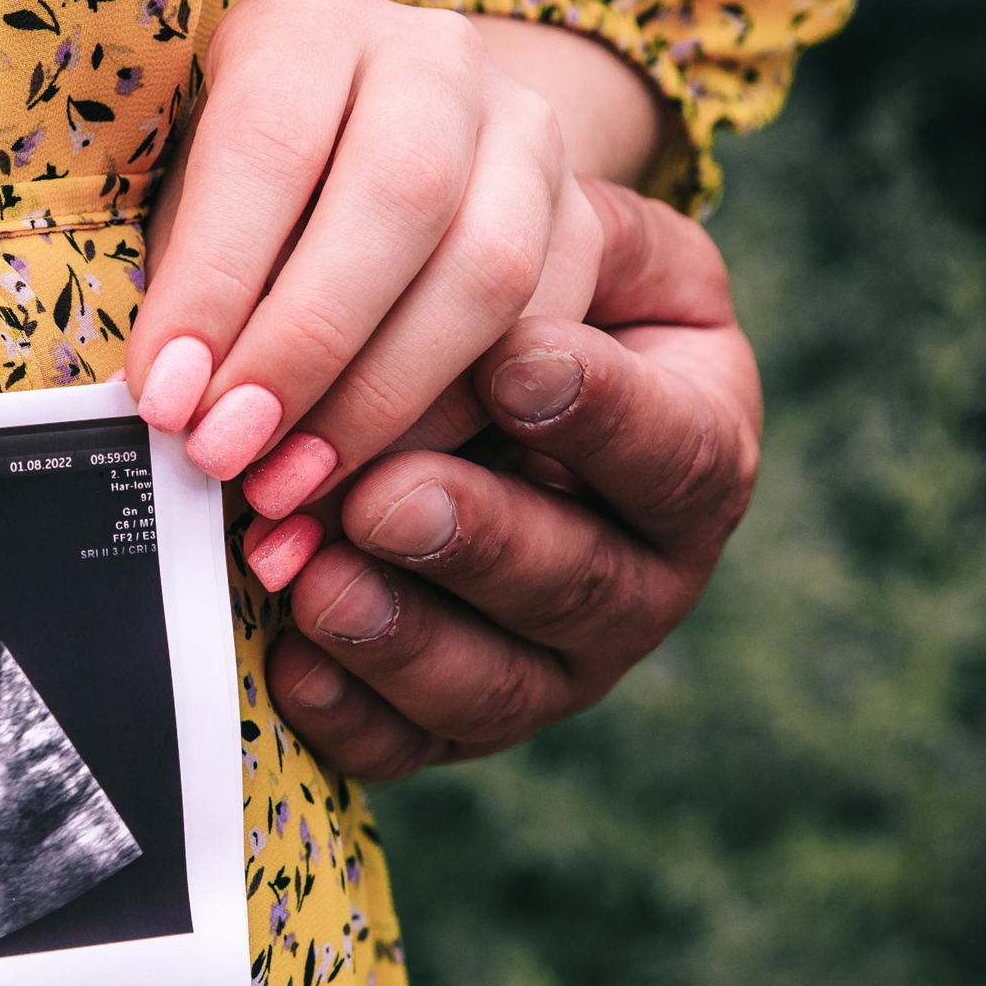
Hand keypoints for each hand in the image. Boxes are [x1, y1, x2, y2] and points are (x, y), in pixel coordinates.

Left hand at [125, 0, 603, 525]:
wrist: (356, 162)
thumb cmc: (238, 200)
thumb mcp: (184, 213)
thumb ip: (182, 293)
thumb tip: (175, 410)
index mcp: (311, 23)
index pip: (267, 143)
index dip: (215, 282)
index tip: (168, 399)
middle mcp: (434, 55)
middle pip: (400, 196)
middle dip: (307, 349)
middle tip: (231, 454)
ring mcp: (525, 130)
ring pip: (490, 267)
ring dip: (385, 400)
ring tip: (293, 484)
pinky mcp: (582, 213)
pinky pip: (541, 329)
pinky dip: (453, 419)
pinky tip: (375, 477)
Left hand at [261, 180, 762, 776]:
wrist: (466, 376)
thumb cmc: (528, 294)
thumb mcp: (575, 241)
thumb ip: (559, 251)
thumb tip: (501, 309)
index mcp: (697, 451)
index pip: (676, 449)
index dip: (601, 413)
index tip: (511, 360)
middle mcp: (643, 577)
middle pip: (580, 582)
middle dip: (477, 540)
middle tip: (385, 496)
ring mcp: (553, 664)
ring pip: (496, 682)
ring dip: (401, 634)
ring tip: (316, 579)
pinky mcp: (454, 722)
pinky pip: (408, 744)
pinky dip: (348, 712)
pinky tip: (288, 661)